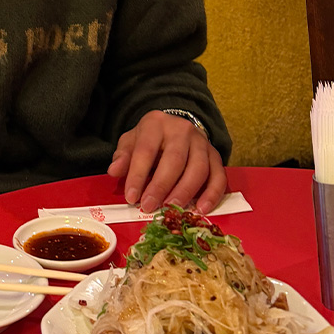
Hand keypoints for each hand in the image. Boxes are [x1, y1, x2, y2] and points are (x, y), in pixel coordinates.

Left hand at [107, 110, 226, 214]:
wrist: (175, 127)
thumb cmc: (150, 139)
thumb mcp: (131, 141)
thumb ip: (123, 156)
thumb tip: (114, 171)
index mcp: (156, 123)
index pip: (146, 150)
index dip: (138, 175)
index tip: (131, 197)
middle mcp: (182, 130)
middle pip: (174, 159)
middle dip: (161, 186)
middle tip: (150, 207)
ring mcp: (202, 142)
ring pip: (198, 169)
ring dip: (185, 192)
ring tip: (172, 210)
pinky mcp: (216, 156)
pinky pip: (219, 176)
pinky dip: (212, 195)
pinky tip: (200, 209)